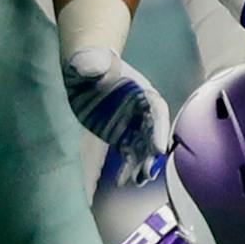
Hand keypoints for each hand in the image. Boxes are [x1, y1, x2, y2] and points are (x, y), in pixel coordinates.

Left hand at [64, 46, 169, 184]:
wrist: (84, 74)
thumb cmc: (90, 63)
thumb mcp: (90, 61)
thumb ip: (92, 64)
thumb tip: (90, 67)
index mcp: (143, 92)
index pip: (157, 112)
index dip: (160, 130)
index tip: (159, 149)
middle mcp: (143, 113)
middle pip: (154, 135)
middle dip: (152, 154)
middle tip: (148, 171)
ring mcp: (134, 127)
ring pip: (144, 150)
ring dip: (142, 166)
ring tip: (137, 181)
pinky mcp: (122, 138)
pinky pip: (129, 156)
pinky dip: (127, 170)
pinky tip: (122, 182)